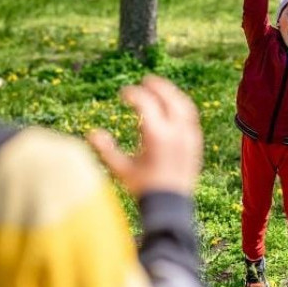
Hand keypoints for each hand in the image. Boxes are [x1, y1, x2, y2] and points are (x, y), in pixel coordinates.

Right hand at [87, 76, 202, 197]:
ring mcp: (189, 136)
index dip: (133, 94)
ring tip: (160, 89)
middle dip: (157, 86)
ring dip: (171, 93)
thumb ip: (106, 150)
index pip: (146, 103)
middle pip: (169, 98)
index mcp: (157, 136)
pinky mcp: (196, 142)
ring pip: (184, 105)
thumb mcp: (122, 169)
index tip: (123, 93)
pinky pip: (191, 116)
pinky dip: (181, 106)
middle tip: (145, 80)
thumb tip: (91, 132)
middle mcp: (176, 132)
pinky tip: (173, 106)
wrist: (171, 206)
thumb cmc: (144, 188)